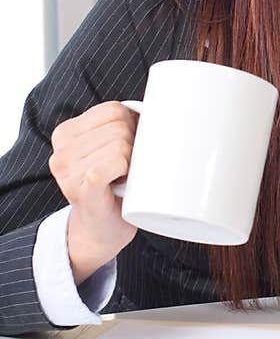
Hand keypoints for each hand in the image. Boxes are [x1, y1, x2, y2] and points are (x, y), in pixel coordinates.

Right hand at [49, 101, 140, 280]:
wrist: (100, 230)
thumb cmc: (111, 187)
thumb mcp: (109, 149)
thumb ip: (120, 125)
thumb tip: (159, 107)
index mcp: (65, 134)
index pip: (113, 110)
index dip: (131, 126)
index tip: (127, 148)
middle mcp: (61, 151)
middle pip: (119, 126)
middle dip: (133, 145)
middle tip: (127, 168)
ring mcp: (67, 171)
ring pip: (120, 144)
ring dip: (131, 162)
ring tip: (121, 178)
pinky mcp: (81, 188)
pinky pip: (114, 162)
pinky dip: (125, 170)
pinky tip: (121, 183)